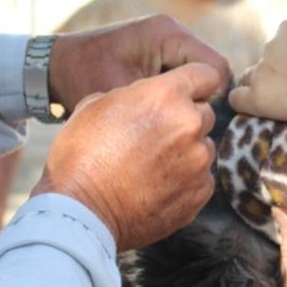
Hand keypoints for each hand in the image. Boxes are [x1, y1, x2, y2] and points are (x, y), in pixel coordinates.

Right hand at [32, 63, 220, 248]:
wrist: (81, 211)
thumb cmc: (81, 155)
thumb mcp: (95, 105)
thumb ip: (133, 95)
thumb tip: (143, 100)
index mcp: (166, 96)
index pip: (206, 75)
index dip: (195, 83)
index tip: (186, 94)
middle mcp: (190, 125)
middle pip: (205, 114)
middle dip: (185, 121)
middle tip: (155, 137)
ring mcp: (198, 161)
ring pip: (203, 147)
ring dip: (186, 152)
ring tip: (152, 166)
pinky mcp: (199, 192)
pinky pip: (201, 178)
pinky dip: (185, 180)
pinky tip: (157, 187)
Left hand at [48, 14, 230, 110]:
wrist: (50, 67)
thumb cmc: (80, 78)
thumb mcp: (121, 96)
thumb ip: (162, 106)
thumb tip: (198, 129)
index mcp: (168, 34)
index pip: (215, 69)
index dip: (208, 101)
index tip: (185, 126)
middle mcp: (172, 31)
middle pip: (211, 72)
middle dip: (198, 101)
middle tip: (174, 127)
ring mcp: (166, 40)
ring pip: (198, 77)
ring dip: (186, 100)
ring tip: (164, 121)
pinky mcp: (158, 52)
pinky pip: (182, 75)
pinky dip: (174, 96)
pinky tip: (157, 114)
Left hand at [230, 18, 286, 122]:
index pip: (281, 46)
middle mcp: (273, 46)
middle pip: (264, 63)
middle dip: (273, 76)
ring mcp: (264, 70)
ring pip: (251, 80)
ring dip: (262, 91)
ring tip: (281, 107)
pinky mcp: (260, 96)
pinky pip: (238, 100)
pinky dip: (245, 105)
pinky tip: (258, 114)